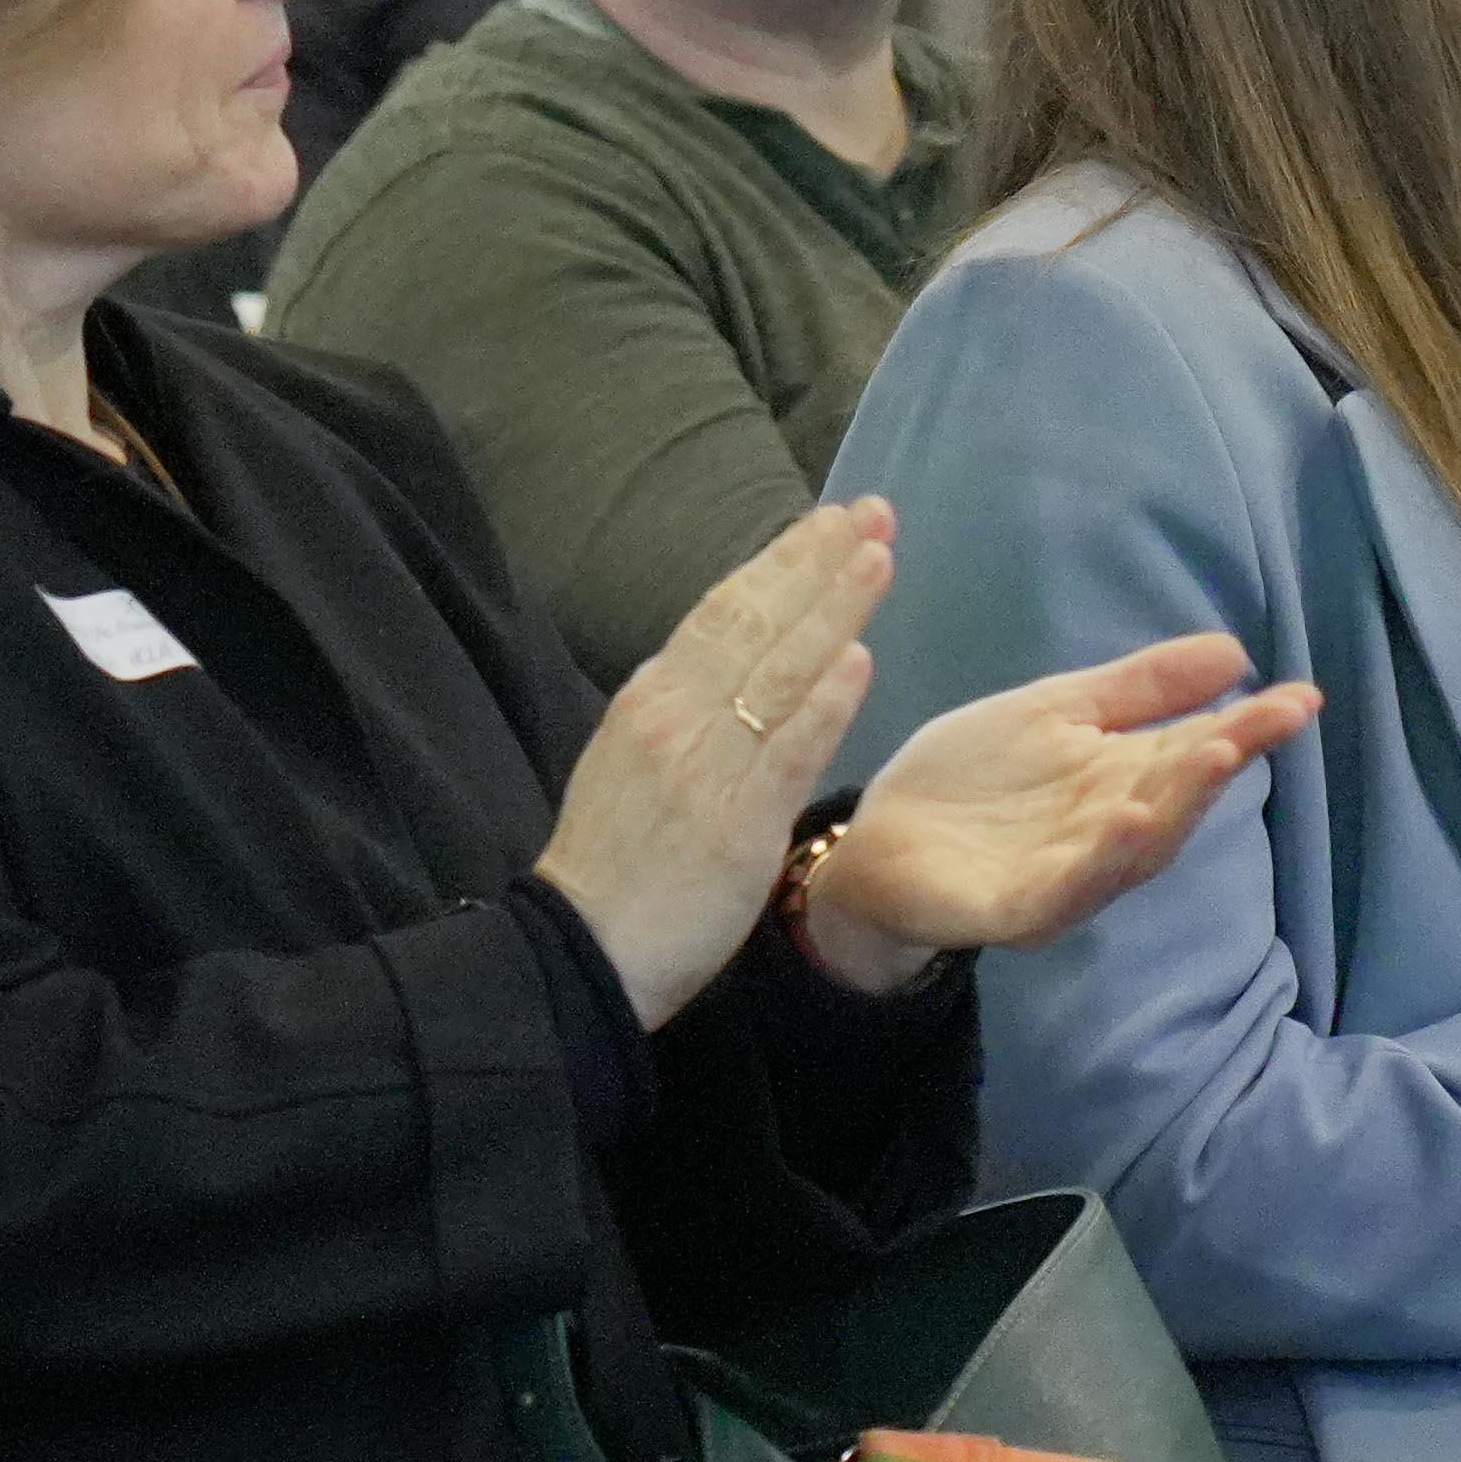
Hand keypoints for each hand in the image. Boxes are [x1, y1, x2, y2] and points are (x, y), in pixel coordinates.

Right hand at [534, 505, 891, 1029]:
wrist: (579, 949)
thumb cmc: (610, 866)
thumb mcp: (629, 763)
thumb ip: (678, 715)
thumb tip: (720, 669)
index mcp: (650, 700)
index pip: (722, 611)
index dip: (779, 562)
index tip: (827, 523)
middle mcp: (676, 716)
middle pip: (754, 620)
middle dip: (816, 562)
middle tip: (871, 512)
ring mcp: (707, 765)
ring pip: (778, 670)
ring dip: (834, 610)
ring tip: (880, 559)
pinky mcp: (736, 821)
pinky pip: (787, 749)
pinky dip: (824, 703)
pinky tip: (859, 661)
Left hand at [795, 633, 1319, 995]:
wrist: (876, 841)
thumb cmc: (972, 779)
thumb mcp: (1056, 712)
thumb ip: (1139, 689)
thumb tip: (1235, 653)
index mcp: (1119, 783)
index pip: (1193, 751)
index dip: (1247, 727)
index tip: (1302, 697)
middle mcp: (1106, 836)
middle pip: (1175, 800)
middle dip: (1222, 761)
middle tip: (1271, 721)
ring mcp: (1065, 877)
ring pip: (1134, 849)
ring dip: (1176, 804)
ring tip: (1214, 755)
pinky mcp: (1014, 910)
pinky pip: (1066, 889)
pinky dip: (1101, 858)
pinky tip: (1127, 818)